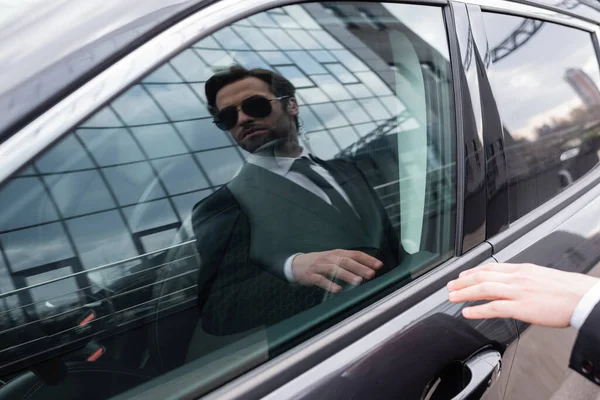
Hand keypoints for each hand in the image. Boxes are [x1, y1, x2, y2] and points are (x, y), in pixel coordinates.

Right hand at [292, 250, 382, 292]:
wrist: (296, 264)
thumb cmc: (320, 262)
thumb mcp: (334, 259)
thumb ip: (349, 262)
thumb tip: (368, 268)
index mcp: (337, 253)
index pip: (355, 254)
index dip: (367, 259)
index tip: (379, 265)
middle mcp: (330, 258)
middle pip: (346, 261)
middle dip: (360, 267)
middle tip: (371, 274)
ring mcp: (320, 266)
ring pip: (334, 269)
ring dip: (347, 275)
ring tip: (358, 281)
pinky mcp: (311, 275)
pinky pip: (321, 280)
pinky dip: (329, 284)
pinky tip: (338, 290)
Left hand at [446, 263, 597, 326]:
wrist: (584, 298)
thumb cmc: (570, 290)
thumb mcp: (543, 276)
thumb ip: (526, 279)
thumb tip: (517, 284)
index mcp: (523, 270)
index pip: (491, 268)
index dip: (473, 271)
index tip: (463, 274)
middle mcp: (517, 278)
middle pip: (482, 276)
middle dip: (462, 281)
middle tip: (450, 286)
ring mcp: (518, 292)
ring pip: (483, 289)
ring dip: (464, 293)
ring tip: (452, 297)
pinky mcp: (521, 307)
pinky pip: (494, 308)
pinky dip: (478, 309)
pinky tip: (467, 312)